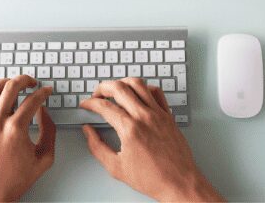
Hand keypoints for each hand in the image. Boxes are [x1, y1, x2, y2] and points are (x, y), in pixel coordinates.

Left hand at [0, 76, 55, 202]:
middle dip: (25, 79)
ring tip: (13, 86)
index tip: (46, 91)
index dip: (43, 92)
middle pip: (11, 86)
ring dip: (6, 83)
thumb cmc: (13, 181)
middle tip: (31, 82)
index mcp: (15, 129)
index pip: (33, 99)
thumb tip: (45, 114)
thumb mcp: (43, 158)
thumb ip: (49, 132)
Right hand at [80, 78, 223, 201]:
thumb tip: (88, 132)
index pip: (104, 106)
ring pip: (138, 84)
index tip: (86, 105)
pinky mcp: (168, 115)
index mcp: (129, 129)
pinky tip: (139, 94)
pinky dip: (145, 88)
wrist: (178, 183)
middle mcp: (144, 116)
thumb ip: (97, 147)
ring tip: (115, 89)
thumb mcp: (116, 168)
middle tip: (96, 94)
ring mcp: (158, 113)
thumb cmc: (152, 178)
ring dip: (122, 82)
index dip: (90, 103)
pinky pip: (156, 92)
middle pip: (119, 88)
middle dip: (103, 87)